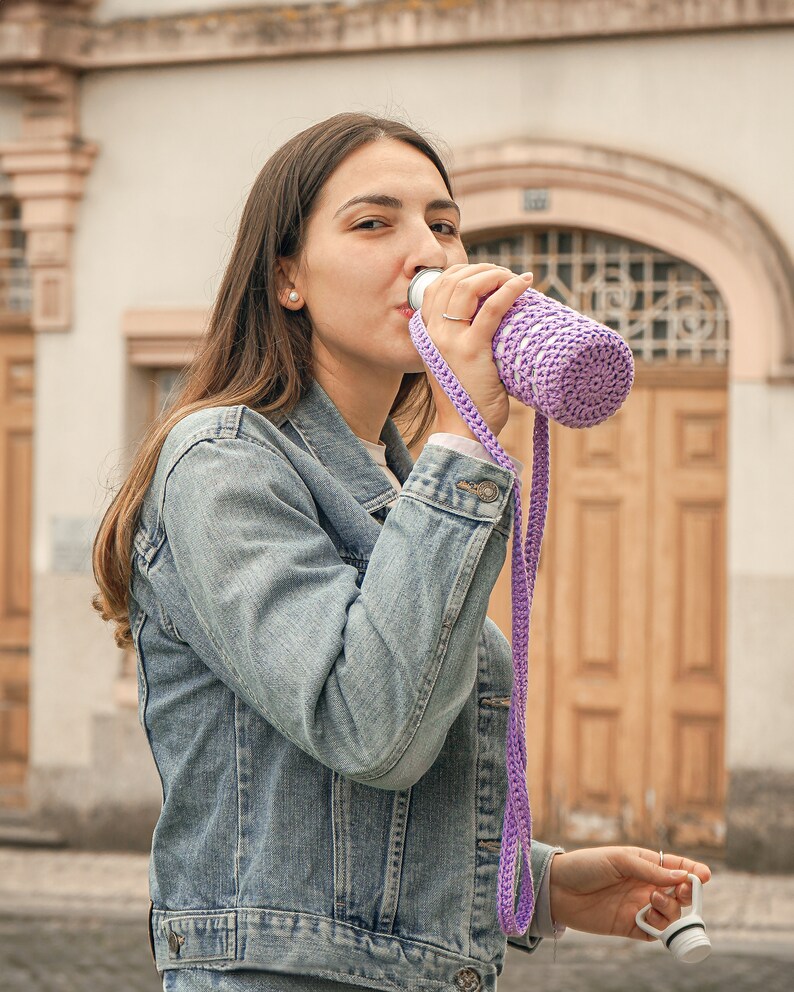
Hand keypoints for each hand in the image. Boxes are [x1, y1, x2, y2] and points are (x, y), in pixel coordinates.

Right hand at [419, 263, 533, 438]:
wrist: (465, 430)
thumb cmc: (467, 398)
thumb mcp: (453, 361)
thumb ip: (459, 339)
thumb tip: (491, 314)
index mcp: (426, 333)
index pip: (437, 285)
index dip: (463, 272)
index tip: (487, 276)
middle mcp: (433, 332)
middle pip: (453, 280)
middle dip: (483, 269)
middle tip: (506, 275)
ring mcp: (449, 340)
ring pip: (468, 287)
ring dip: (496, 274)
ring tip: (516, 278)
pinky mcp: (471, 350)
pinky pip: (491, 309)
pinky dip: (510, 290)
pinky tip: (524, 283)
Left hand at [548, 846, 711, 940]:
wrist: (558, 889)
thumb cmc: (586, 866)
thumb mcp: (618, 860)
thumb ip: (650, 870)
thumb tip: (681, 878)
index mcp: (643, 864)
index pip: (675, 868)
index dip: (692, 872)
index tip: (704, 876)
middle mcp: (645, 886)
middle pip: (678, 894)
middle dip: (686, 894)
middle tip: (680, 891)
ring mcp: (638, 907)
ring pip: (670, 915)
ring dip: (670, 910)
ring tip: (653, 901)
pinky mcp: (630, 927)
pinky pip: (654, 933)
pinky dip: (658, 930)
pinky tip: (647, 920)